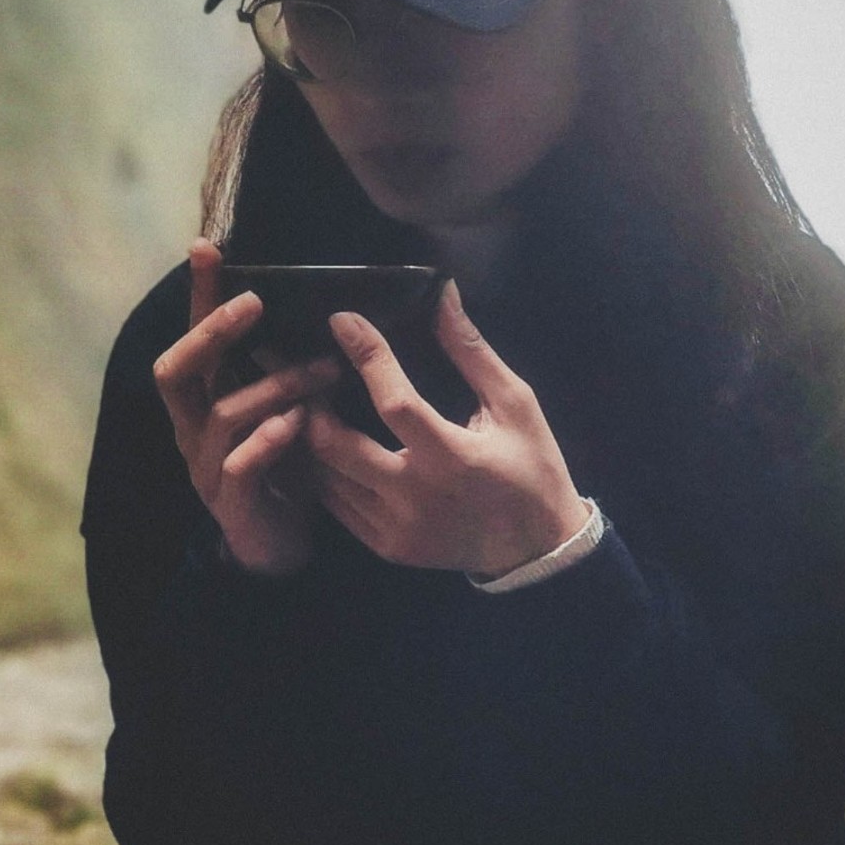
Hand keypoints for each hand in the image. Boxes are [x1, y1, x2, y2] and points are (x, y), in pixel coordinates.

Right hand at [153, 239, 336, 574]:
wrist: (280, 548)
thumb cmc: (283, 467)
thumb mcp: (281, 406)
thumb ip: (281, 365)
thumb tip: (316, 306)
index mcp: (203, 402)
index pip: (190, 338)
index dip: (196, 295)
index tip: (207, 247)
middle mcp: (193, 430)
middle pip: (174, 371)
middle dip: (211, 332)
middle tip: (254, 303)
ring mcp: (206, 469)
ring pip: (221, 415)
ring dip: (274, 385)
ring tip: (324, 371)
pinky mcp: (231, 505)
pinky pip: (239, 466)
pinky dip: (268, 439)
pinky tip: (297, 423)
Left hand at [304, 281, 586, 577]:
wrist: (538, 548)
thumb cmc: (531, 466)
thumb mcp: (515, 404)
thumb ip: (472, 352)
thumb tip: (443, 296)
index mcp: (452, 457)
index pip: (394, 402)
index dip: (366, 357)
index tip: (342, 321)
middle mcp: (415, 497)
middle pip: (336, 446)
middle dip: (312, 401)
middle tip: (305, 369)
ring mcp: (396, 529)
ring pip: (326, 478)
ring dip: (312, 436)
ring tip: (307, 400)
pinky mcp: (387, 547)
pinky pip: (337, 506)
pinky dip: (325, 471)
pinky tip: (325, 443)